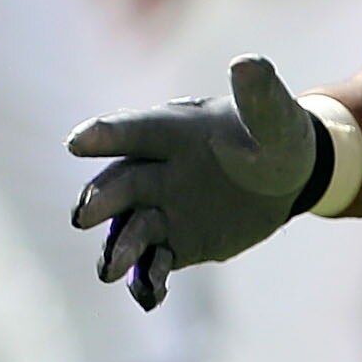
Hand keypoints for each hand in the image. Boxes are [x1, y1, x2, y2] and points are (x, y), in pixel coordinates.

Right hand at [70, 57, 331, 309]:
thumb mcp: (274, 115)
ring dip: (117, 249)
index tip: (76, 141)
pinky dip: (147, 280)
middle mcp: (157, 170)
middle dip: (101, 200)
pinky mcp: (175, 243)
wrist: (285, 178)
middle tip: (83, 216)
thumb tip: (247, 63)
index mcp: (172, 132)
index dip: (106, 135)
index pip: (134, 132)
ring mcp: (162, 209)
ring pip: (130, 230)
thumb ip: (259, 93)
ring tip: (110, 272)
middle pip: (120, 184)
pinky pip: (154, 263)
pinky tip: (148, 298)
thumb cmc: (274, 135)